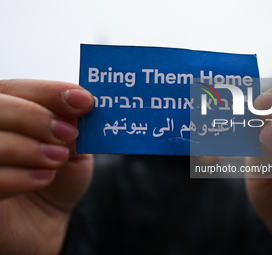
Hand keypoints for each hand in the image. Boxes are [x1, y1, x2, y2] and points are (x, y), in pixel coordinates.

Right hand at [0, 79, 93, 254]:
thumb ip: (72, 123)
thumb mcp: (73, 146)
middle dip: (35, 117)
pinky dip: (17, 177)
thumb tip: (81, 99)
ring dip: (28, 146)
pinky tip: (44, 178)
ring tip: (59, 158)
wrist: (48, 218)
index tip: (83, 101)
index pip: (14, 89)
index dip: (47, 92)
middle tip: (69, 134)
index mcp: (9, 114)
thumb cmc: (60, 176)